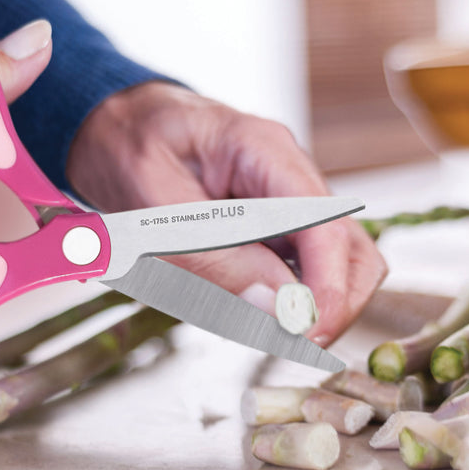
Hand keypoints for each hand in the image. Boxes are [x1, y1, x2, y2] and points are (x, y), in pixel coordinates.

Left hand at [66, 82, 386, 345]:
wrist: (116, 127)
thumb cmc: (127, 145)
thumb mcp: (152, 197)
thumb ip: (211, 251)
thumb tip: (276, 305)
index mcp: (264, 151)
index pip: (326, 225)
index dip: (328, 286)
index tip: (305, 332)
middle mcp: (287, 178)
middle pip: (352, 250)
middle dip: (333, 303)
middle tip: (290, 342)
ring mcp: (282, 205)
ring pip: (330, 268)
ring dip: (307, 307)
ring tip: (257, 328)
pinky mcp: (267, 230)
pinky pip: (291, 274)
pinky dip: (277, 301)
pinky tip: (240, 308)